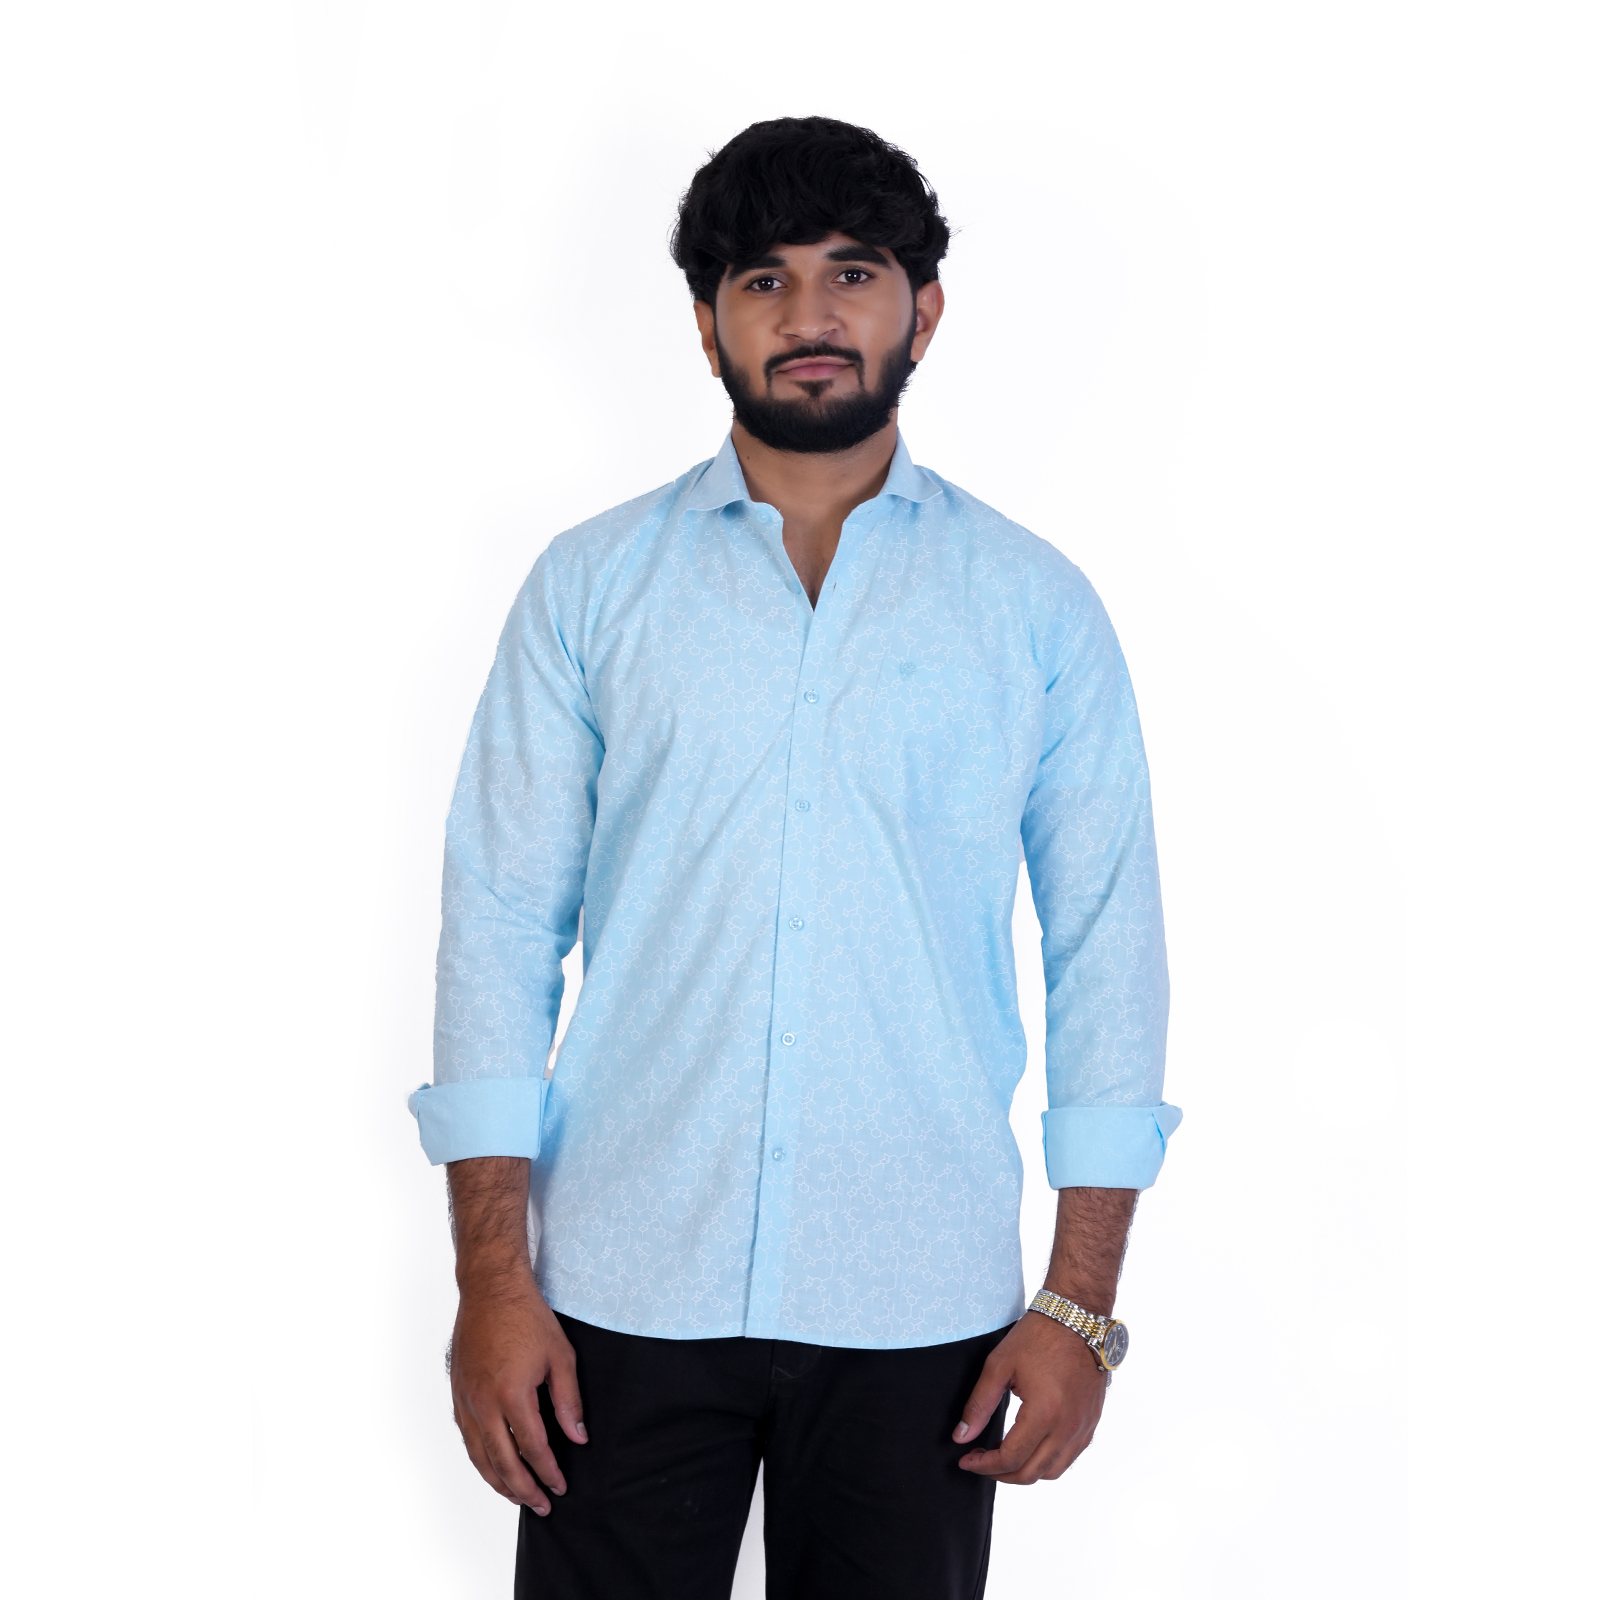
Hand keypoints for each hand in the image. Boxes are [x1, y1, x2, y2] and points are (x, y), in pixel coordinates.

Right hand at [450, 1274, 586, 1513]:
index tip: (561, 1486)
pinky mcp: (457, 1393)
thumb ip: (569, 1400)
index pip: (532, 1447)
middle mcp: (483, 1402)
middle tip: (542, 1505)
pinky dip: (480, 1459)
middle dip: (523, 1489)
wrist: (490, 1289)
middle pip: (502, 1462)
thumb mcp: (560, 1355)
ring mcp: (466, 1399)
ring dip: (498, 1482)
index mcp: (512, 1393)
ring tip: (518, 1497)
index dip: (548, 1472)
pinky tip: (493, 1467)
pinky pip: (467, 1438)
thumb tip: (577, 1437)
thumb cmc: (527, 1317)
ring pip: (479, 1456)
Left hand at [953, 1311, 1108, 1482]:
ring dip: (1025, 1472)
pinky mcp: (1091, 1421)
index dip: (983, 1465)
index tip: (966, 1460)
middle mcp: (1068, 1428)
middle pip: (1031, 1474)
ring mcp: (1084, 1427)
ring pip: (1053, 1471)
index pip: (1010, 1459)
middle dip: (1000, 1474)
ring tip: (1003, 1457)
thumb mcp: (999, 1365)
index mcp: (1044, 1414)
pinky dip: (1047, 1461)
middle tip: (980, 1462)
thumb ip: (979, 1405)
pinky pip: (1070, 1456)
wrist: (1077, 1317)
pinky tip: (1030, 1447)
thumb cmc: (1038, 1336)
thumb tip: (960, 1436)